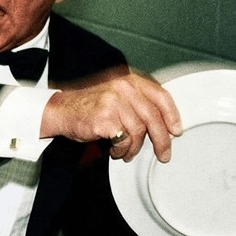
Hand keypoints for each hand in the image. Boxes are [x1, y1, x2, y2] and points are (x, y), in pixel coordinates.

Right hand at [42, 68, 182, 162]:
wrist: (60, 111)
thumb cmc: (87, 106)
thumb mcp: (115, 96)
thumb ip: (137, 103)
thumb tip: (163, 123)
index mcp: (128, 80)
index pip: (160, 96)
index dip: (172, 115)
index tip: (176, 130)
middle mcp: (123, 88)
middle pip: (153, 117)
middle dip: (161, 140)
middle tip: (163, 154)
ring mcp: (114, 102)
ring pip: (139, 132)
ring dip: (134, 148)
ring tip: (126, 153)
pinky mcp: (105, 118)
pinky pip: (123, 140)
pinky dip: (121, 150)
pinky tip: (114, 150)